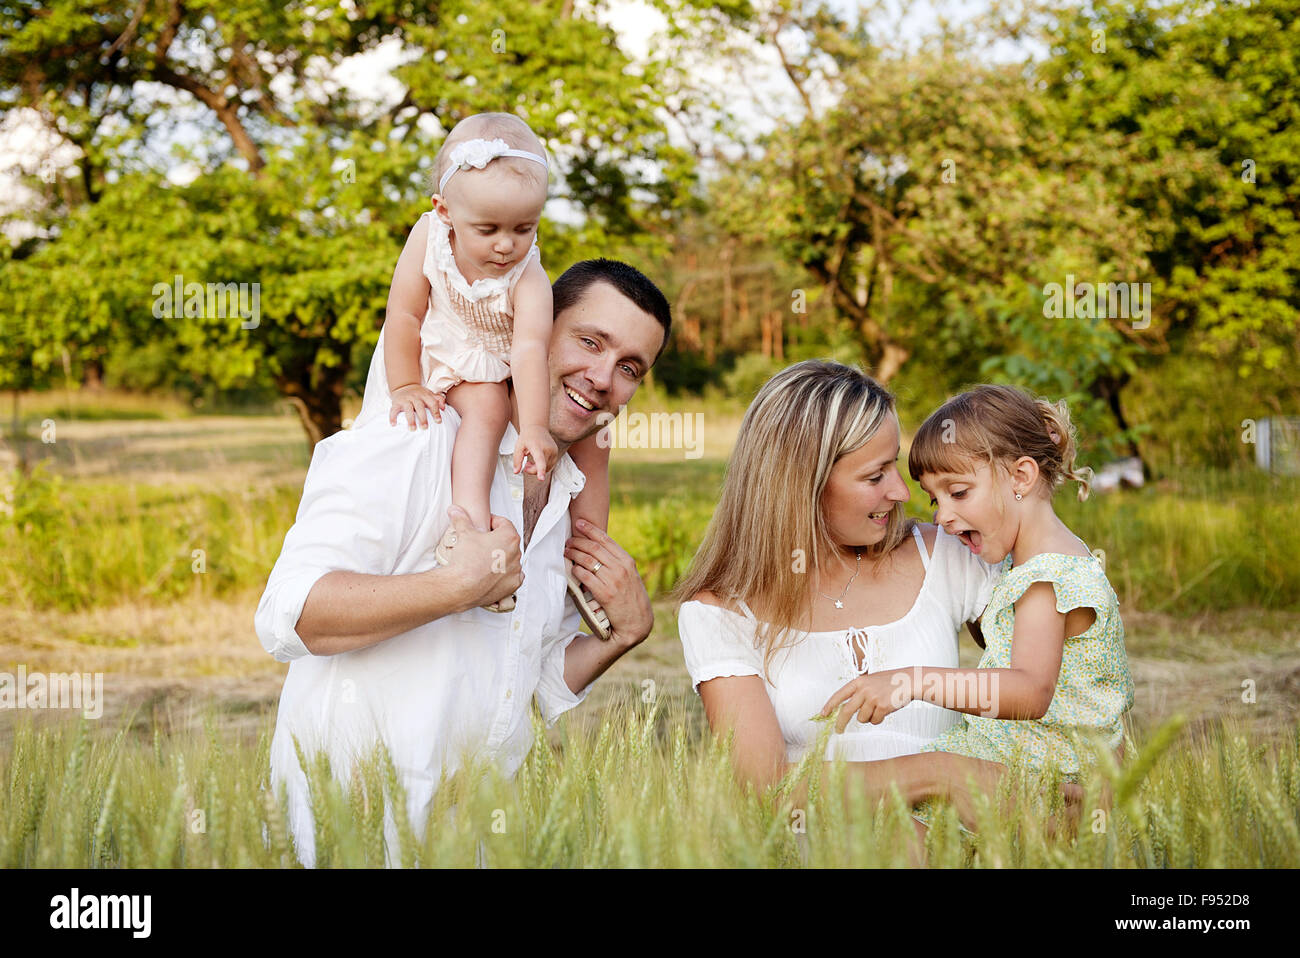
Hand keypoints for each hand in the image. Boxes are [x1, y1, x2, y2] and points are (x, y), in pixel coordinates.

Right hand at [389, 384, 445, 429]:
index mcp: (425, 395)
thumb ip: (438, 399)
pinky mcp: (396, 402)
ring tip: (412, 429)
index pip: (432, 403)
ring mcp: (405, 399)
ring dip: (410, 419)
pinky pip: (393, 410)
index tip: (438, 422)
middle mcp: (415, 396)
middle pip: (420, 407)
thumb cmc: (419, 394)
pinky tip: (394, 424)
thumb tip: (444, 408)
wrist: (404, 385)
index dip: (436, 412)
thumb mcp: (429, 394)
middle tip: (425, 428)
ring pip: (408, 409)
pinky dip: (392, 417)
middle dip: (422, 417)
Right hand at [436, 506, 521, 610]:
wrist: (461, 587)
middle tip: (483, 542)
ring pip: (510, 559)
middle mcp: (516, 553)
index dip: (492, 522)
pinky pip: (512, 576)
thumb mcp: (464, 534)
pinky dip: (504, 574)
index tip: (485, 525)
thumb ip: (461, 519)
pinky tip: (492, 573)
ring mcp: (515, 570)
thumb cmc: (466, 561)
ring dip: (501, 557)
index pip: (504, 523)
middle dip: (496, 540)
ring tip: (485, 559)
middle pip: (508, 541)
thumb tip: (456, 510)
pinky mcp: (512, 585)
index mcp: (509, 537)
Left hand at [513, 424, 557, 480]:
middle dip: (532, 470)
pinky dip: (542, 466)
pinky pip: (549, 466)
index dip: (540, 470)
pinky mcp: (556, 453)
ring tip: (530, 462)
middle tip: (525, 465)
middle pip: (541, 467)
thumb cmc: (527, 437)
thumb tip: (516, 472)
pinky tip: (537, 461)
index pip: (539, 460)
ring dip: (537, 469)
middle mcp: (548, 449)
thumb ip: (517, 460)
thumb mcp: (518, 447)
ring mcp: (554, 451)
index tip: (541, 478)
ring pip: (546, 468)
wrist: (537, 427)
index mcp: (537, 446)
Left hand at [564, 519, 651, 646]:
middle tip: (568, 541)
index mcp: (627, 561)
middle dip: (578, 542)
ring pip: (588, 560)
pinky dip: (577, 571)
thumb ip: (616, 563)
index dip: (591, 529)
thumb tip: (597, 550)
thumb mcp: (629, 576)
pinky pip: (586, 577)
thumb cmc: (630, 598)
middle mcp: (621, 568)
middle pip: (594, 548)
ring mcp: (614, 580)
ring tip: (566, 552)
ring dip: (574, 554)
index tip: (579, 523)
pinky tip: (572, 569)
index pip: (606, 540)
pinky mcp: (605, 594)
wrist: (636, 622)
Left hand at [819, 668, 914, 732]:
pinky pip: (875, 721)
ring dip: (868, 718)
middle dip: (840, 723)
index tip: (823, 714)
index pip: (839, 695)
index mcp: (859, 682)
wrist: (909, 681)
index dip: (829, 706)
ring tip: (877, 708)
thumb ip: (859, 692)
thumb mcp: (870, 681)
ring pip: (862, 719)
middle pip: (846, 711)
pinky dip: (878, 719)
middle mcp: (864, 690)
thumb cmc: (890, 682)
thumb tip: (845, 708)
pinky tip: (885, 710)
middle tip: (838, 730)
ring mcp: (873, 698)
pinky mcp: (883, 707)